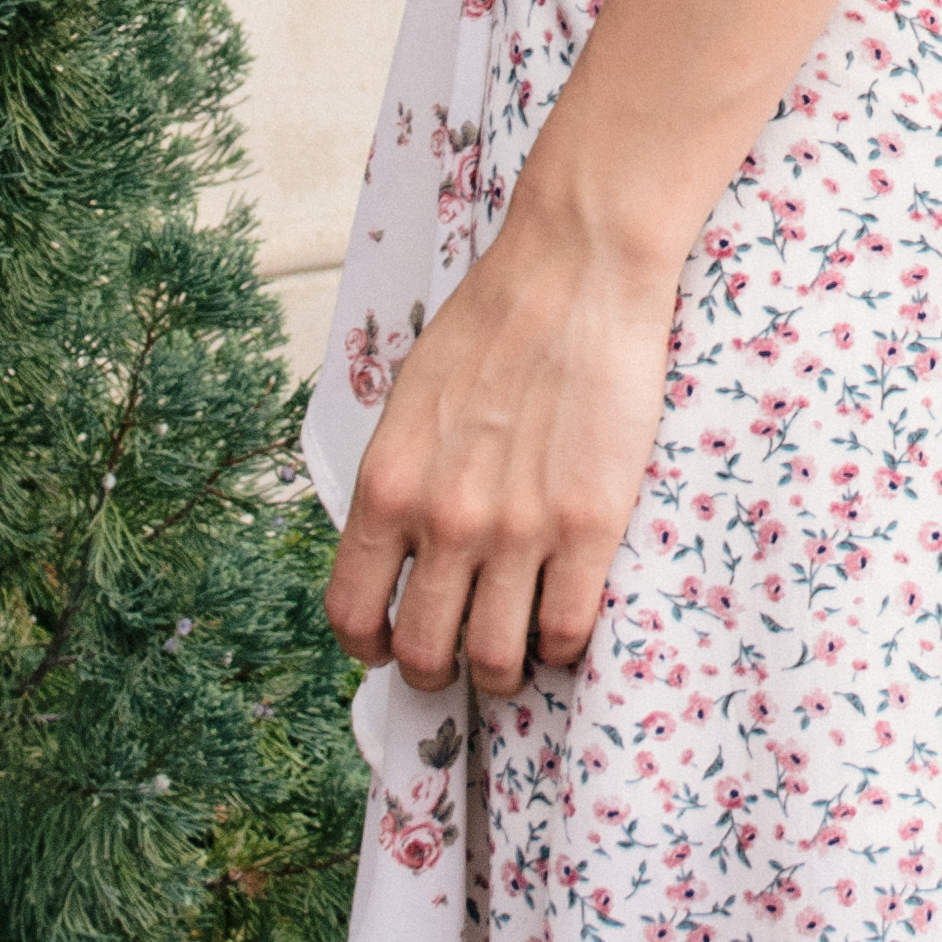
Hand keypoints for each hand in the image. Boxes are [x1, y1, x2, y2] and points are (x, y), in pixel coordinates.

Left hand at [323, 221, 674, 698]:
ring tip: (516, 651)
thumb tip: (399, 547)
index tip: (391, 644)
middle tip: (459, 654)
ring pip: (494, 660)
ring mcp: (519, 528)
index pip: (352, 611)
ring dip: (501, 671)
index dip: (370, 645)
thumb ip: (401, 479)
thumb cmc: (494, 321)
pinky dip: (562, 647)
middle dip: (436, 669)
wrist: (576, 270)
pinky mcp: (590, 525)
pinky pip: (567, 631)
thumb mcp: (411, 399)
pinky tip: (565, 622)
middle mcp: (445, 519)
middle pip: (423, 652)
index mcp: (388, 484)